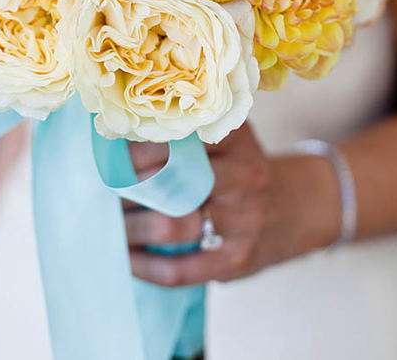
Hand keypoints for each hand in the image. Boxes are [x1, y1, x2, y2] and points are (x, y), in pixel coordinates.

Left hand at [125, 124, 339, 286]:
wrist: (297, 206)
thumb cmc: (242, 166)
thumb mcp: (228, 135)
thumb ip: (187, 130)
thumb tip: (117, 127)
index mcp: (235, 138)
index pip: (180, 136)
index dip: (138, 145)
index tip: (109, 150)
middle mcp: (243, 175)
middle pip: (173, 180)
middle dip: (128, 186)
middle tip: (100, 187)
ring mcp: (243, 220)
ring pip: (173, 225)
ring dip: (130, 227)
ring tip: (107, 224)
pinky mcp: (237, 259)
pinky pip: (184, 269)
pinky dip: (147, 266)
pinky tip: (127, 259)